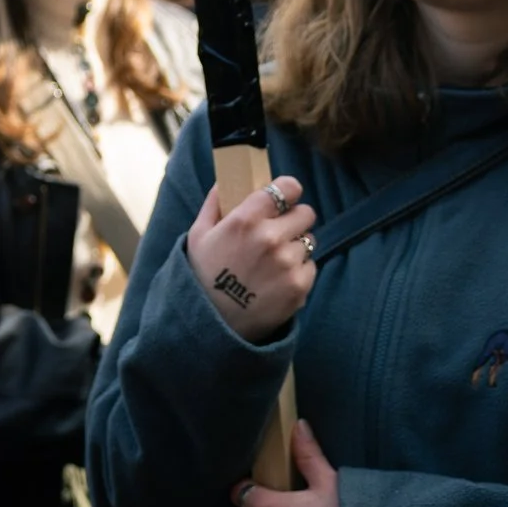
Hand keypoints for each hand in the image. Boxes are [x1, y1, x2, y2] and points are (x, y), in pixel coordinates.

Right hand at [184, 174, 315, 341]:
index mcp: (246, 220)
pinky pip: (310, 266)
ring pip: (309, 241)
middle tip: (279, 233)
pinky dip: (298, 271)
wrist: (210, 326)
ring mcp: (288, 263)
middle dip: (294, 220)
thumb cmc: (202, 277)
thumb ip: (214, 204)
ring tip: (273, 262)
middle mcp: (271, 238)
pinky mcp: (300, 286)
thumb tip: (226, 181)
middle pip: (307, 213)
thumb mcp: (197, 236)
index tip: (283, 200)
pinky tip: (276, 281)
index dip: (287, 191)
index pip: (288, 188)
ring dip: (296, 247)